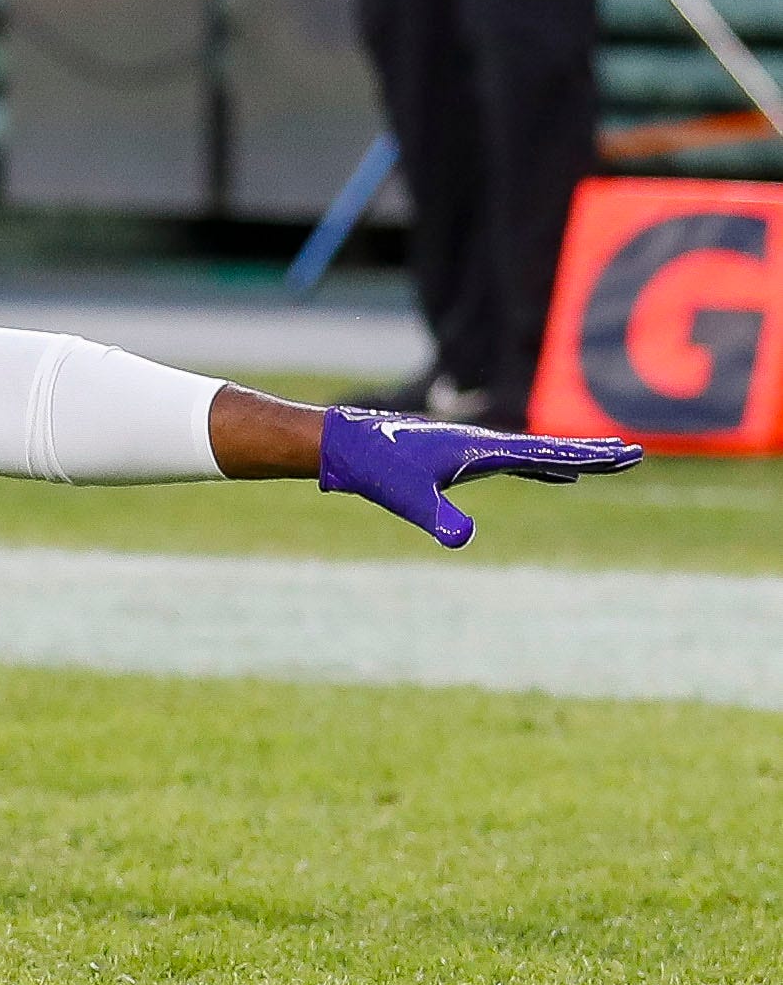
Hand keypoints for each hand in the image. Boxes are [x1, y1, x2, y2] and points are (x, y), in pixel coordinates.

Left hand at [315, 406, 638, 547]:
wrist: (346, 445)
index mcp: (483, 449)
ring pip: (538, 453)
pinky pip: (519, 461)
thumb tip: (463, 541)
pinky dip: (546, 467)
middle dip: (594, 451)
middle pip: (552, 448)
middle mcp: (485, 443)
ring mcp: (476, 449)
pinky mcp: (464, 457)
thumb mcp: (409, 497)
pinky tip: (558, 475)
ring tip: (606, 460)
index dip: (590, 456)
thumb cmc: (376, 469)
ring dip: (575, 457)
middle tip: (637, 451)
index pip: (548, 453)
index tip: (628, 453)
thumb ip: (438, 517)